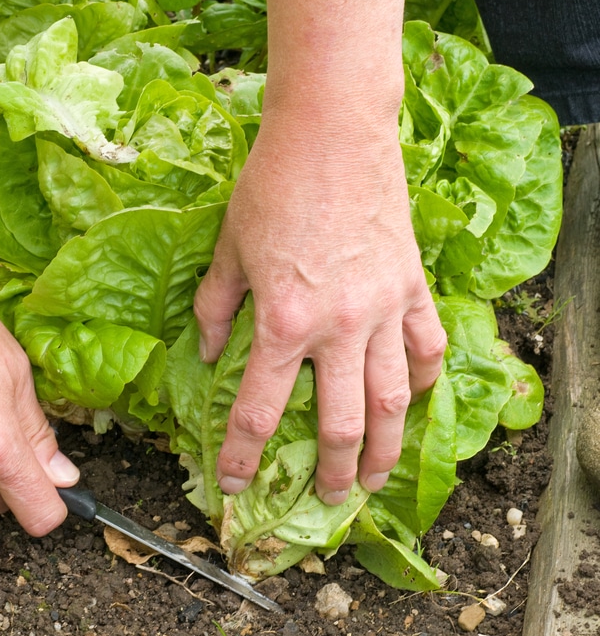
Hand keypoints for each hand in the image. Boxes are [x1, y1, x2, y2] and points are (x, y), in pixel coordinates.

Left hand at [193, 104, 445, 504]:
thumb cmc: (270, 187)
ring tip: (375, 477)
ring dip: (384, 447)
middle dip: (330, 471)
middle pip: (339, 422)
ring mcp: (381, 310)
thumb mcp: (227, 249)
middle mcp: (336, 328)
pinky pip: (427, 347)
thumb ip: (215, 307)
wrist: (330, 134)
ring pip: (392, 399)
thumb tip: (208, 352)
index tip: (234, 485)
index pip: (258, 409)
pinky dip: (426, 380)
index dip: (242, 455)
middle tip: (325, 500)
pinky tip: (417, 400)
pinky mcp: (410, 287)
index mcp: (281, 322)